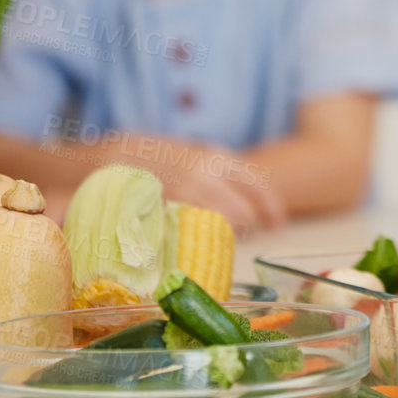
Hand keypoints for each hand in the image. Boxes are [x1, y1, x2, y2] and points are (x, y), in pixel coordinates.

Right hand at [164, 145, 286, 236]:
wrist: (118, 156)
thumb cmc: (163, 157)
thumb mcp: (198, 155)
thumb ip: (224, 175)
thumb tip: (253, 203)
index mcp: (217, 157)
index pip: (257, 185)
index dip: (271, 208)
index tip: (279, 225)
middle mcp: (205, 175)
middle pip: (243, 212)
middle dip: (248, 226)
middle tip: (246, 233)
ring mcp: (184, 196)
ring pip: (221, 227)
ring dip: (226, 236)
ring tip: (221, 237)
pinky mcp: (167, 214)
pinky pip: (195, 236)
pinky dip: (202, 242)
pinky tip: (199, 241)